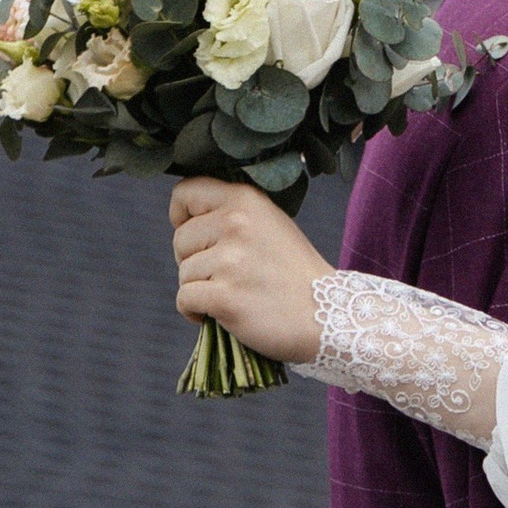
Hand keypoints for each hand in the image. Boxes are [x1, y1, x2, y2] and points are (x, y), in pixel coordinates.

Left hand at [172, 178, 325, 365]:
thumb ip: (233, 214)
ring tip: (235, 294)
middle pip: (180, 239)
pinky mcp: (225, 296)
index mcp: (246, 200)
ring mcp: (230, 261)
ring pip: (183, 272)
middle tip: (226, 275)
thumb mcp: (270, 224)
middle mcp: (236, 224)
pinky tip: (221, 314)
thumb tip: (185, 220)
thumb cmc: (295, 273)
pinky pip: (184, 299)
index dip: (182, 216)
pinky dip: (194, 312)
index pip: (185, 192)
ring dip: (200, 289)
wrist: (327, 314)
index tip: (198, 237)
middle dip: (193, 260)